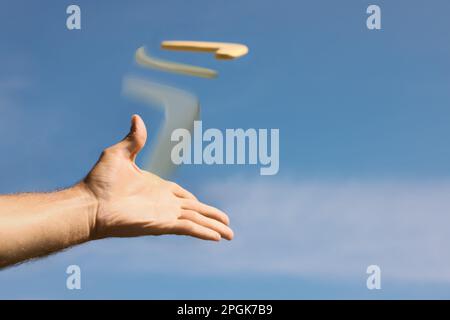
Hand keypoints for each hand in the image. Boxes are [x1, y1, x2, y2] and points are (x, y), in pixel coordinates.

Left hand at [82, 115, 232, 240]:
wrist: (89, 203)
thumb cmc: (99, 181)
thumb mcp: (119, 154)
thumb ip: (133, 139)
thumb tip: (136, 118)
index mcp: (158, 188)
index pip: (183, 196)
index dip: (196, 201)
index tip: (203, 205)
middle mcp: (164, 203)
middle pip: (196, 210)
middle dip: (213, 216)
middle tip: (227, 224)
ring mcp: (165, 214)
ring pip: (197, 221)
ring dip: (214, 226)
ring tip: (230, 235)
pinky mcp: (162, 224)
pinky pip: (189, 227)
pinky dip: (204, 232)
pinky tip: (217, 237)